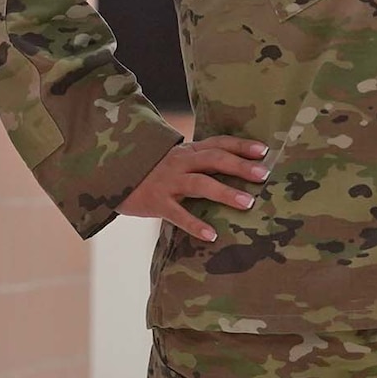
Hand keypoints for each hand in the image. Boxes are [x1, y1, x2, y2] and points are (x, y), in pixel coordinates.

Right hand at [119, 136, 268, 242]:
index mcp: (188, 151)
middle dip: (240, 166)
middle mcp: (180, 162)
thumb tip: (238, 166)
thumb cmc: (154, 171)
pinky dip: (194, 224)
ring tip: (248, 203)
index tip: (264, 151)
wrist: (112, 177)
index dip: (241, 145)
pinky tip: (211, 235)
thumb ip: (201, 160)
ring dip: (225, 192)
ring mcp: (168, 182)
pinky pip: (177, 214)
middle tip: (263, 175)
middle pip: (214, 159)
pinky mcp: (156, 202)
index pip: (218, 143)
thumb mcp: (177, 159)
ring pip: (200, 183)